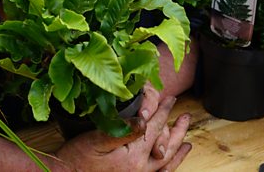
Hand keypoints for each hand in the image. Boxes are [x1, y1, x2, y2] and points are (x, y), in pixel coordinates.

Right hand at [53, 92, 191, 171]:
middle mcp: (140, 169)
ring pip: (165, 163)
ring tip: (187, 141)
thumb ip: (123, 130)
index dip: (162, 111)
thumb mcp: (96, 139)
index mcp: (133, 156)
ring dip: (177, 149)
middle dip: (177, 129)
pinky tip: (168, 162)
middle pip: (165, 146)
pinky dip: (167, 167)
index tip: (170, 98)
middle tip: (185, 116)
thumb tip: (145, 119)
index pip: (153, 128)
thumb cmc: (76, 158)